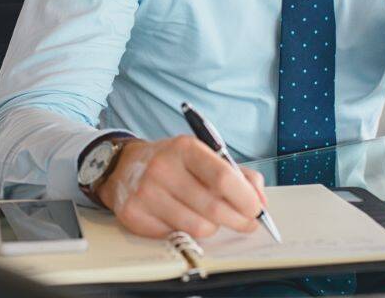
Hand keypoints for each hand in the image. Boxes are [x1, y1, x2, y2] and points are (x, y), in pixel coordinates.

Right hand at [94, 136, 266, 238]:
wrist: (124, 166)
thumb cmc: (174, 163)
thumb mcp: (204, 155)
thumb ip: (238, 175)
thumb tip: (260, 202)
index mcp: (185, 149)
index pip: (223, 178)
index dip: (245, 199)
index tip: (256, 209)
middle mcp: (163, 168)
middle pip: (214, 208)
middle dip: (238, 220)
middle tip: (246, 223)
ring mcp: (146, 193)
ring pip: (198, 228)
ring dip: (212, 227)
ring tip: (210, 218)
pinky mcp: (135, 215)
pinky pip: (176, 236)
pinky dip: (186, 232)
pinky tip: (181, 217)